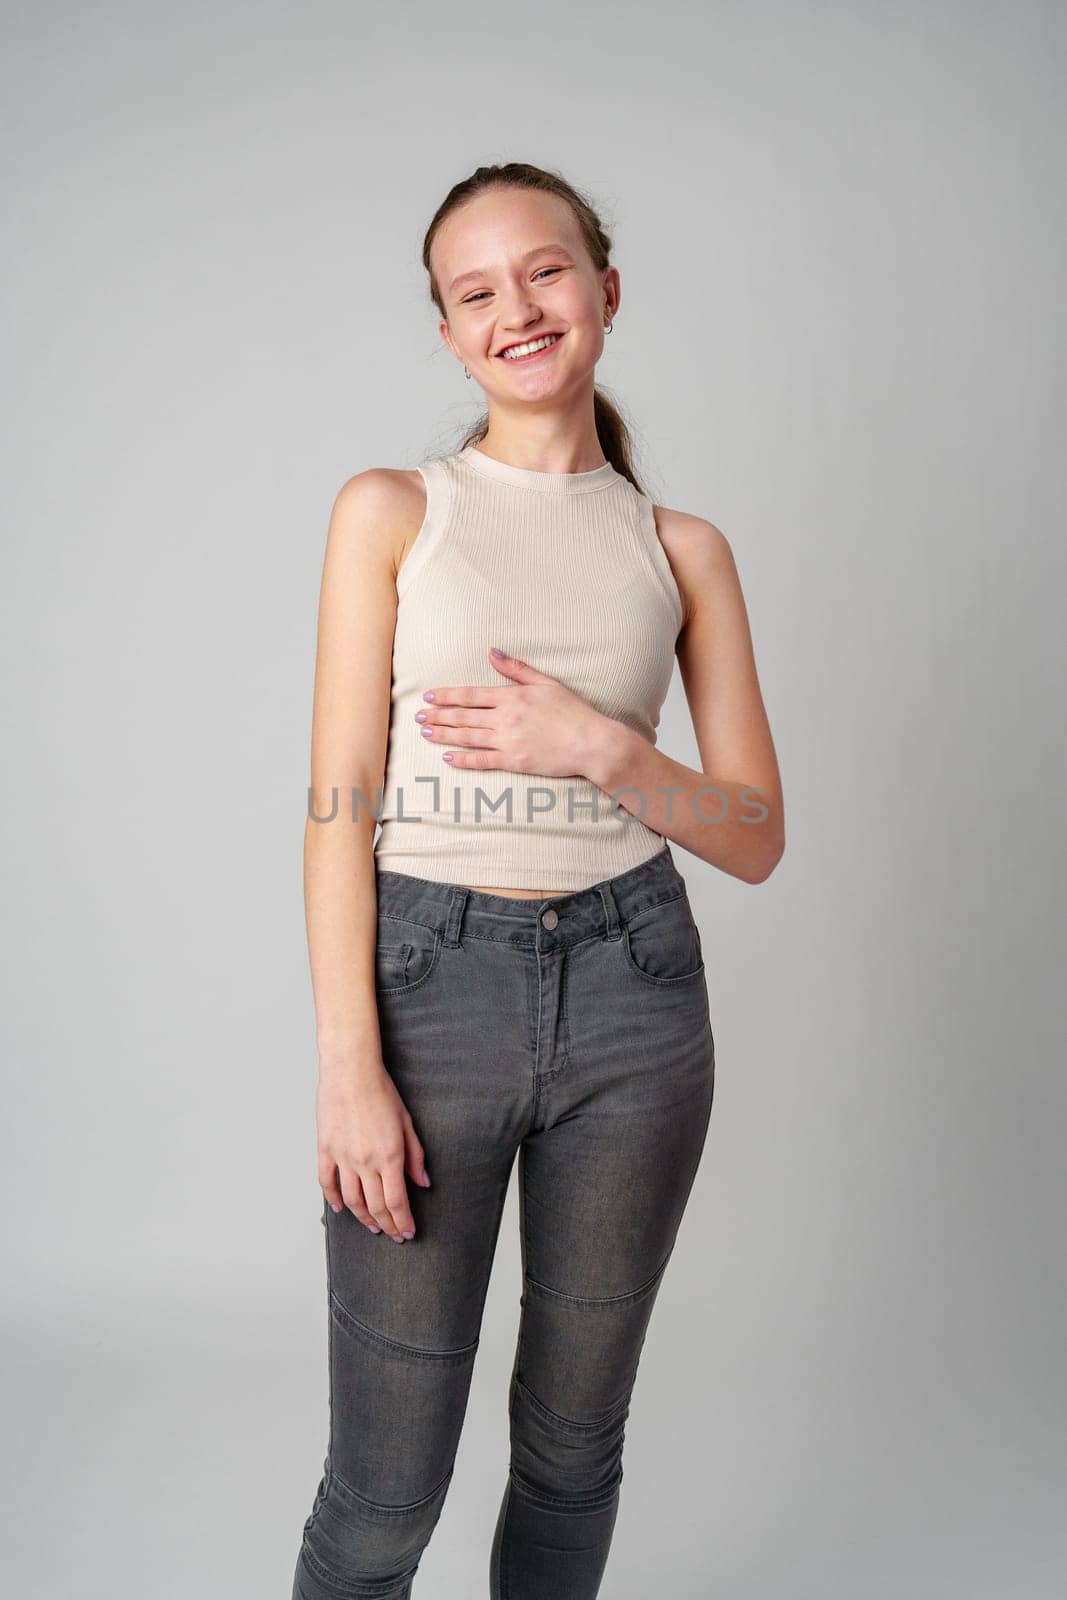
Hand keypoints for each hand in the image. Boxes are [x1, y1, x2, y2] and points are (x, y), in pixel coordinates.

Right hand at [317, 1064, 430, 1242]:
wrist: (351, 1071)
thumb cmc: (381, 1092)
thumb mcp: (407, 1123)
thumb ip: (415, 1156)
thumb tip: (423, 1182)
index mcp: (390, 1157)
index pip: (397, 1202)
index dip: (404, 1222)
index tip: (409, 1232)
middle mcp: (366, 1162)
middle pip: (376, 1207)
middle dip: (388, 1225)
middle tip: (395, 1235)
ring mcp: (343, 1158)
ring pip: (352, 1201)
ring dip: (364, 1218)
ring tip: (373, 1226)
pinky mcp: (326, 1150)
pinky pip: (327, 1183)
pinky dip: (333, 1199)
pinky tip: (340, 1208)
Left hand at [414, 646, 608, 778]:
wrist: (590, 742)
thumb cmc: (573, 712)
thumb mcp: (546, 683)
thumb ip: (516, 669)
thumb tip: (492, 653)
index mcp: (512, 697)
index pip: (471, 695)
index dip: (448, 695)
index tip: (430, 696)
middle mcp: (505, 718)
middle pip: (463, 716)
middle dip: (438, 715)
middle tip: (418, 715)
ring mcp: (507, 741)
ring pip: (467, 737)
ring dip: (443, 734)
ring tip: (425, 732)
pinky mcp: (513, 761)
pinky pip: (481, 760)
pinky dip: (462, 759)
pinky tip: (447, 756)